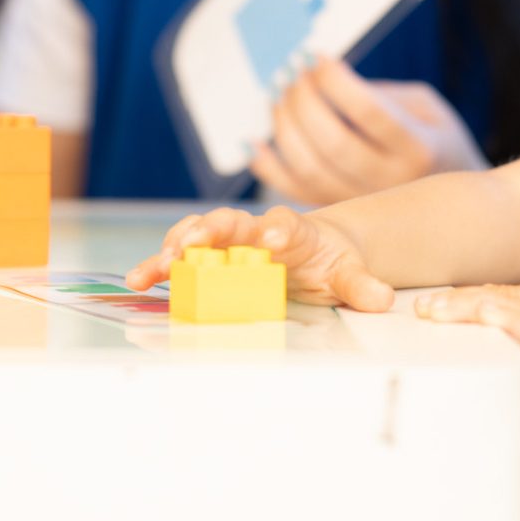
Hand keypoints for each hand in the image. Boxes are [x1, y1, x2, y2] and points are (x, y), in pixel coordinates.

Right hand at [124, 204, 394, 311]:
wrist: (313, 249)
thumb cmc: (329, 260)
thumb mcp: (350, 273)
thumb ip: (361, 285)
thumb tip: (381, 298)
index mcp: (292, 229)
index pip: (284, 223)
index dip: (276, 229)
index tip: (269, 238)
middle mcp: (253, 229)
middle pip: (229, 223)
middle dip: (210, 231)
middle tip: (194, 243)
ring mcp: (227, 242)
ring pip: (197, 236)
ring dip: (174, 249)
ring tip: (153, 267)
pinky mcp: (208, 258)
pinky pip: (180, 260)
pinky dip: (158, 267)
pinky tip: (137, 280)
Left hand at [251, 61, 485, 205]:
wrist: (455, 206)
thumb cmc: (434, 140)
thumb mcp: (425, 106)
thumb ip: (379, 94)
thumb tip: (322, 79)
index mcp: (419, 149)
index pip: (369, 113)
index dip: (335, 82)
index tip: (316, 57)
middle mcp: (392, 183)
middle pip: (333, 143)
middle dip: (304, 102)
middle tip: (293, 74)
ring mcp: (364, 205)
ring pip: (310, 170)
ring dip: (284, 129)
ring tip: (279, 98)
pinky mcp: (340, 213)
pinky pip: (295, 193)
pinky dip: (268, 169)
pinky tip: (254, 143)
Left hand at [416, 283, 519, 463]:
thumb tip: (486, 356)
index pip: (506, 293)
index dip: (466, 298)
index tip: (431, 305)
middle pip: (502, 295)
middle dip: (457, 301)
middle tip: (419, 308)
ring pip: (513, 308)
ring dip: (468, 309)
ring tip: (432, 313)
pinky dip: (508, 323)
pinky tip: (484, 318)